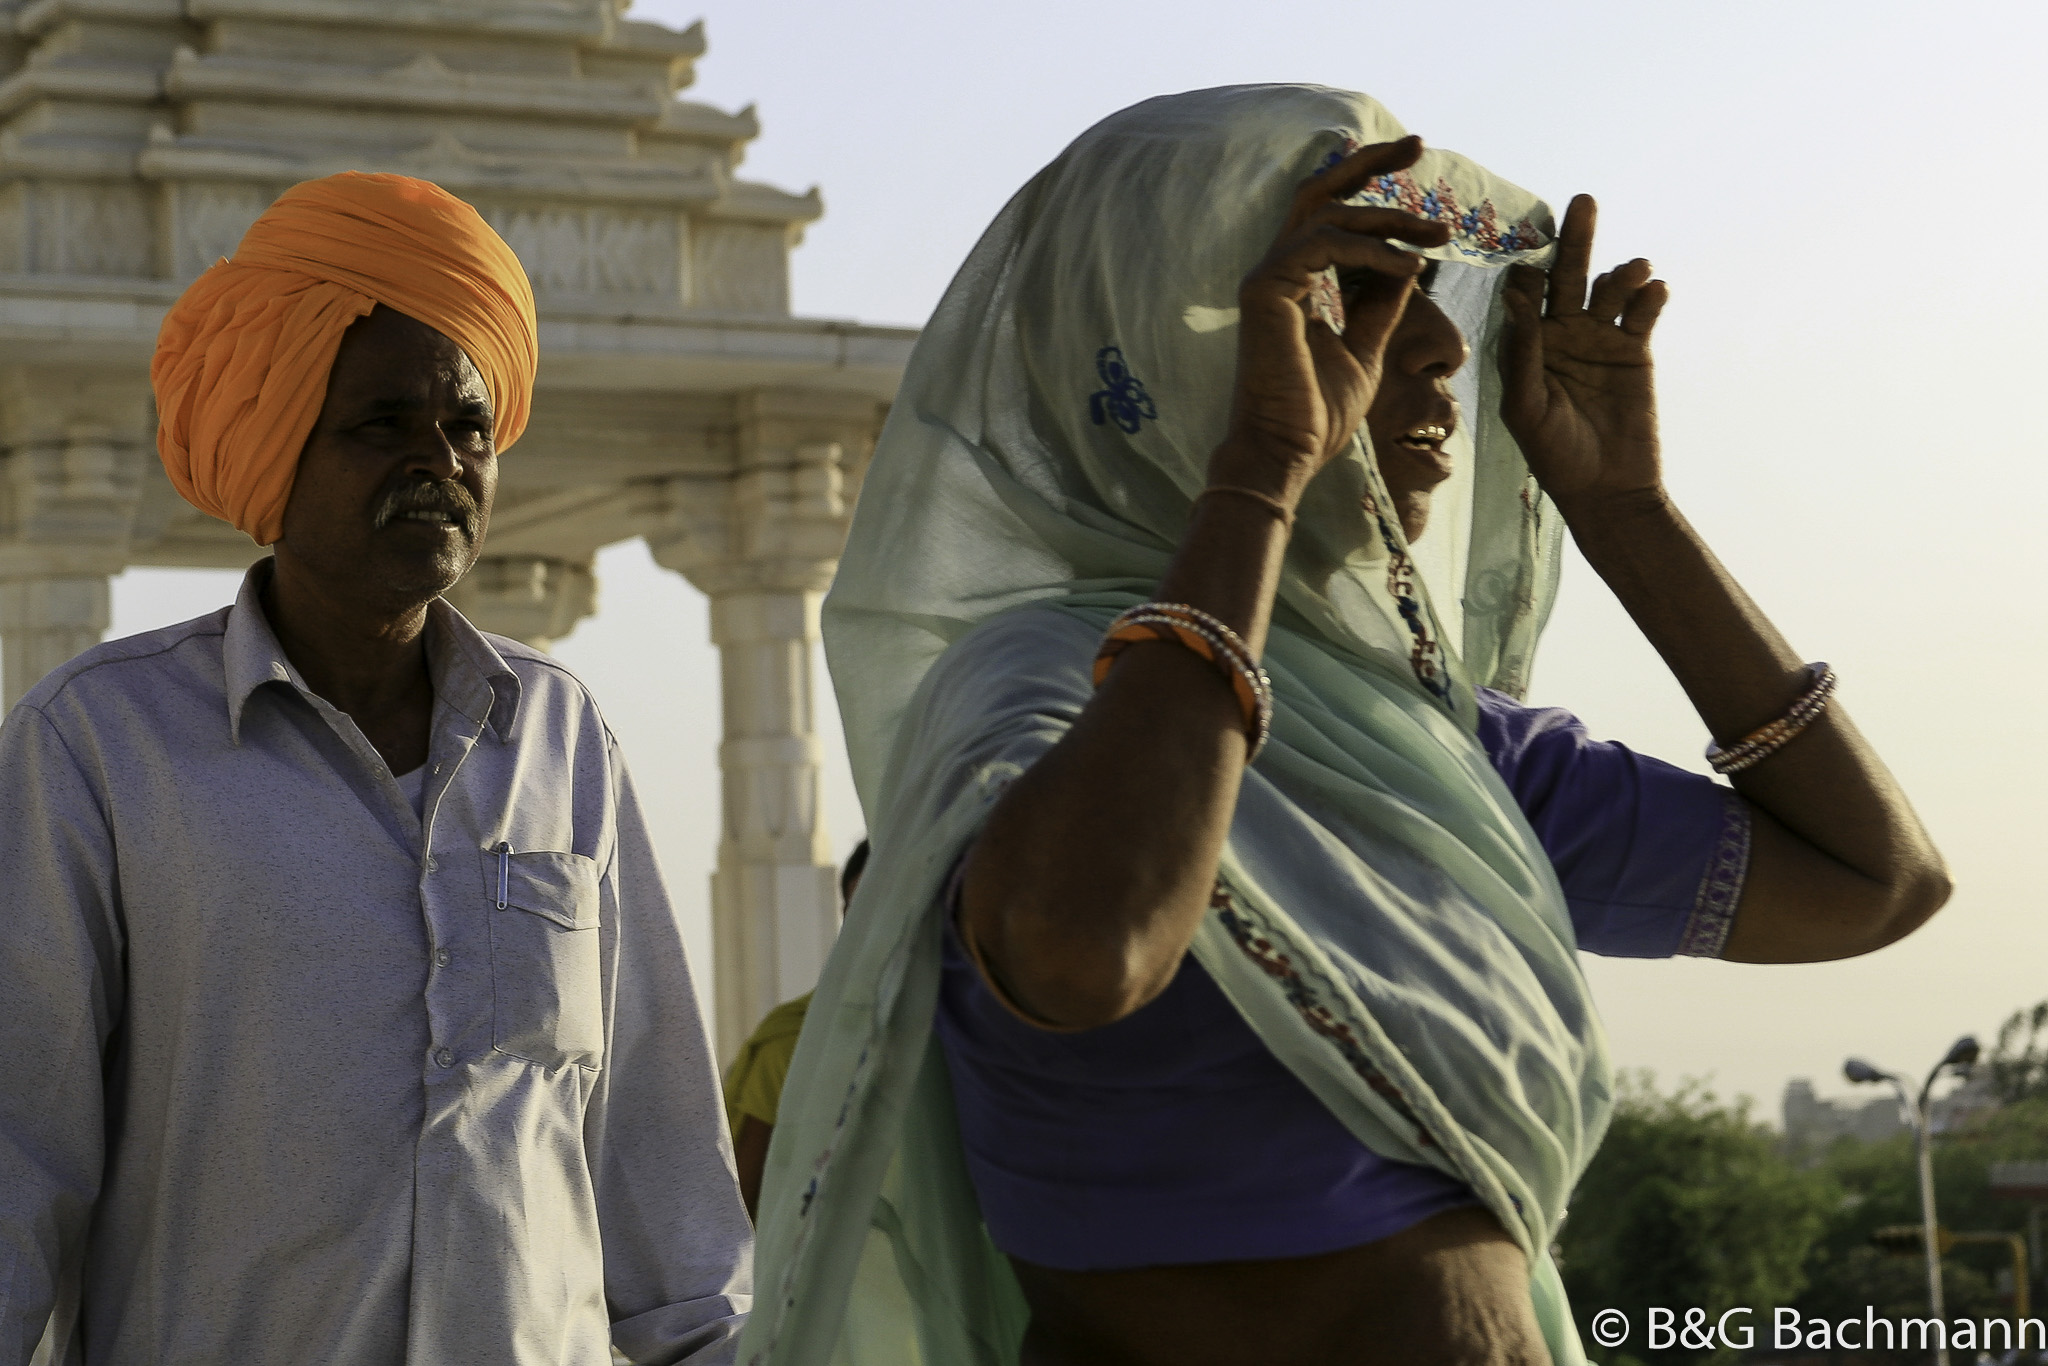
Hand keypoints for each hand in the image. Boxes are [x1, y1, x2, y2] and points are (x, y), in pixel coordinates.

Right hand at [1219, 136, 1452, 497]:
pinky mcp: (1265, 290)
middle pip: (1319, 191)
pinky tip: (1407, 266)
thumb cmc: (1317, 414)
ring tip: (1436, 235)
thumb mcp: (1366, 349)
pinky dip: (1371, 250)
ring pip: (1328, 215)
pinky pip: (1324, 246)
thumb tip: (1409, 263)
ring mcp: (1265, 277)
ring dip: (1389, 218)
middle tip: (1420, 143)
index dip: (1372, 188)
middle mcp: (1275, 271)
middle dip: (1369, 162)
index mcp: (1294, 281)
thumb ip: (1380, 304)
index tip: (1419, 174)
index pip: (1331, 217)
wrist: (1287, 453)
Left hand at [1500, 195, 1667, 514]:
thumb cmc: (1555, 455)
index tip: (1529, 258)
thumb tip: (1515, 299)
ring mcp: (1599, 337)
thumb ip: (1520, 354)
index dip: (1525, 271)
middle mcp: (1560, 333)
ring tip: (1633, 271)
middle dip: (1575, 239)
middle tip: (1583, 201)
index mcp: (1524, 344)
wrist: (1608, 488)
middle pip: (1567, 274)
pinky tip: (1654, 291)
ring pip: (1609, 287)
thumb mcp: (1527, 408)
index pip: (1522, 295)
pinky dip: (1650, 295)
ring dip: (1620, 272)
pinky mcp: (1636, 349)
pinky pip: (1643, 311)